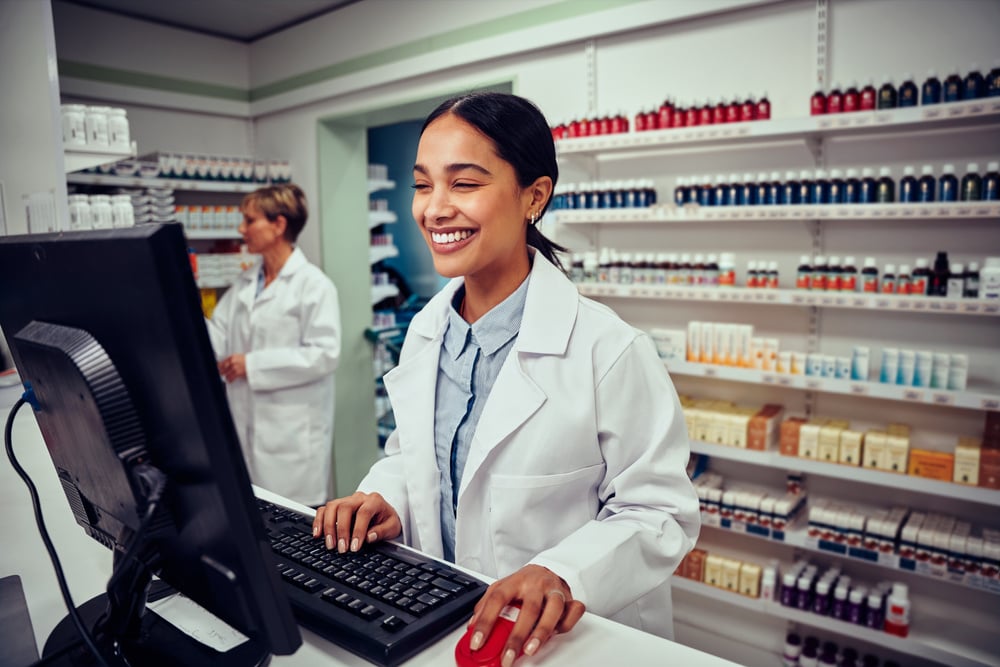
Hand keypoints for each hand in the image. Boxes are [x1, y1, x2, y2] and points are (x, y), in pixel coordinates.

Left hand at [218, 354, 246, 381]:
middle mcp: (232, 362)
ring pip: (226, 374)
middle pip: (222, 369)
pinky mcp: (237, 373)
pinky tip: (229, 380)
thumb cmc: (247, 360)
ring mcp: (234, 368)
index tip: (218, 368)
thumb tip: (225, 363)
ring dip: (226, 376)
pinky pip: (230, 378)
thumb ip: (231, 359)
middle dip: (221, 372)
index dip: (219, 367)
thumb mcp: (238, 356)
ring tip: (226, 377)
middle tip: (221, 373)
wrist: (254, 363)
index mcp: (232, 357)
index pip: (221, 363)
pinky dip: (229, 380)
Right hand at [313, 492, 401, 552]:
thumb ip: (382, 531)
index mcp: (374, 501)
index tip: (355, 547)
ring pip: (331, 507)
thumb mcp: (393, 527)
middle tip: (342, 548)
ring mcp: (346, 500)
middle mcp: (359, 498)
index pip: (363, 513)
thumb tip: (369, 537)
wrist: (383, 513)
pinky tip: (318, 534)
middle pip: (344, 507)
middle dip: (341, 530)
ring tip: (330, 545)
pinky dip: (319, 521)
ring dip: (328, 527)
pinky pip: (324, 510)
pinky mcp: (336, 506)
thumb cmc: (387, 520)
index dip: (358, 530)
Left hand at [467, 564, 585, 666]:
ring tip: (530, 650)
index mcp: (515, 581)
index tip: (477, 642)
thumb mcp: (502, 588)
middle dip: (516, 637)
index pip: (497, 599)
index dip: (485, 622)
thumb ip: (486, 605)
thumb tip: (472, 625)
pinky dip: (566, 625)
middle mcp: (536, 584)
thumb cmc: (524, 583)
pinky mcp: (571, 598)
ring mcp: (555, 590)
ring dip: (541, 632)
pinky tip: (555, 633)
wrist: (547, 569)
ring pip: (553, 611)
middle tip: (507, 656)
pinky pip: (573, 612)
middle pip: (528, 609)